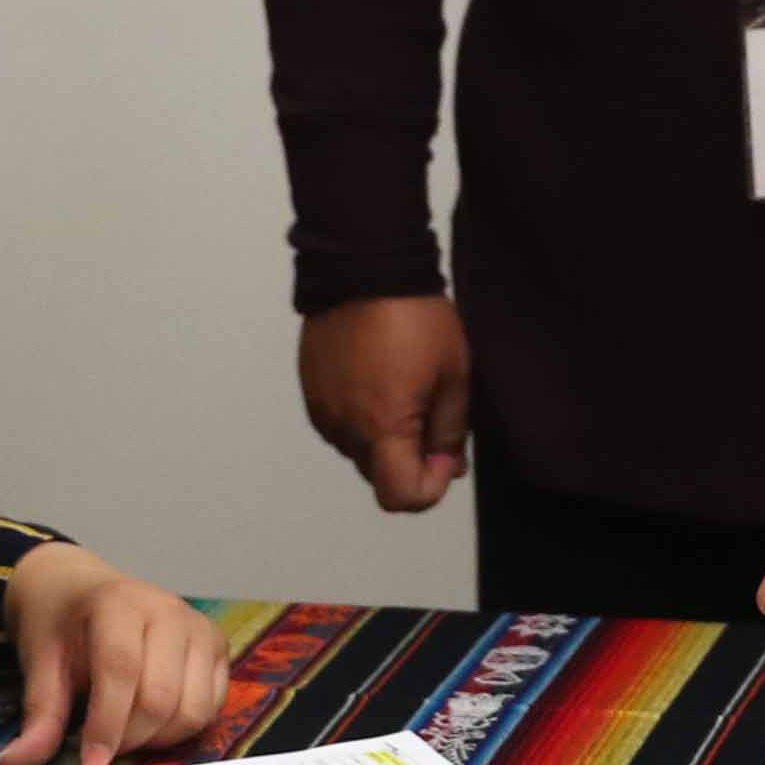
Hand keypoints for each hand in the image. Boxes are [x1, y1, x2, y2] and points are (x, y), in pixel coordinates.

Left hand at [0, 543, 228, 764]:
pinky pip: (212, 706)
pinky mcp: (218, 646)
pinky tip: (152, 722)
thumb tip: (19, 763)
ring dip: (158, 738)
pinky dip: (183, 728)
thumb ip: (39, 713)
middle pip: (161, 699)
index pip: (121, 673)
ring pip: (192, 709)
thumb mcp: (40, 662)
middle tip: (101, 750)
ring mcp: (199, 627)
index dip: (106, 728)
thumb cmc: (59, 623)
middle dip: (129, 739)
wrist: (78, 587)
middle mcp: (168, 611)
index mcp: (119, 604)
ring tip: (126, 734)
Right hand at [298, 298, 470, 512]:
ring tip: (402, 386)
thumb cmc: (413, 315)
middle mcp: (344, 427)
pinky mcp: (311, 392)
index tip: (445, 454)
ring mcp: (323, 410)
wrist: (364, 268)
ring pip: (359, 451)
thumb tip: (449, 465)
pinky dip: (360, 417)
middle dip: (409, 459)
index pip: (400, 497)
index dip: (431, 486)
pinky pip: (339, 425)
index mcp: (382, 427)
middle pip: (379, 476)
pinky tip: (378, 379)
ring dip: (383, 437)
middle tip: (430, 413)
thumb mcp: (454, 375)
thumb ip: (452, 431)